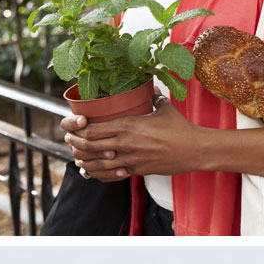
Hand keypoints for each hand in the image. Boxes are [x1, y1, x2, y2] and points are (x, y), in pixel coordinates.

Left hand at [61, 95, 196, 181]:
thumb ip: (153, 97)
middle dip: (76, 144)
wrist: (193, 149)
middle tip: (69, 141)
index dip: (78, 131)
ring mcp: (130, 160)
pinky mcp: (137, 171)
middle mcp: (125, 144)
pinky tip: (94, 172)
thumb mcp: (164, 108)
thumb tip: (152, 88)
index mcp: (128, 126)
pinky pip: (112, 175)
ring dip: (84, 161)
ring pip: (97, 164)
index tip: (73, 127)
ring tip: (77, 158)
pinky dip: (100, 174)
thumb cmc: (180, 128)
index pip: (93, 130)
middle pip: (90, 147)